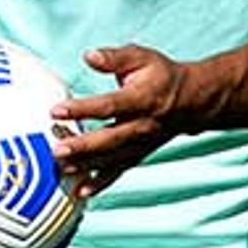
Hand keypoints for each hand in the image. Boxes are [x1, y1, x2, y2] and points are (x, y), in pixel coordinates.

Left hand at [50, 45, 190, 197]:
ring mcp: (141, 144)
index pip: (109, 105)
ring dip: (86, 166)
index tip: (56, 110)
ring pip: (112, 158)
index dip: (83, 109)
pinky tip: (81, 191)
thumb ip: (114, 57)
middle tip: (56, 150)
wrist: (190, 101)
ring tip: (61, 168)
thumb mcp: (141, 57)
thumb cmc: (161, 76)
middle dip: (83, 146)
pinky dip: (100, 183)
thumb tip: (89, 56)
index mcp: (141, 99)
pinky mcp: (138, 154)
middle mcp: (142, 125)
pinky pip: (118, 171)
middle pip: (110, 138)